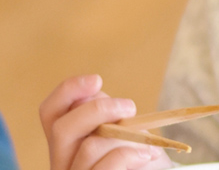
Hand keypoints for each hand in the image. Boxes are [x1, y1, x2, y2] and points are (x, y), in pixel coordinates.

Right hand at [40, 75, 173, 169]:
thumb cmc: (141, 156)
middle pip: (61, 129)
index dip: (67, 91)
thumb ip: (106, 115)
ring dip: (126, 137)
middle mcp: (61, 162)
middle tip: (130, 108)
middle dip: (98, 110)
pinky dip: (130, 155)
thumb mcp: (125, 130)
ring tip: (146, 143)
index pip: (50, 112)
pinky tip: (146, 155)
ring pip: (89, 147)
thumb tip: (94, 95)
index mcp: (66, 143)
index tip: (97, 80)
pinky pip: (107, 166)